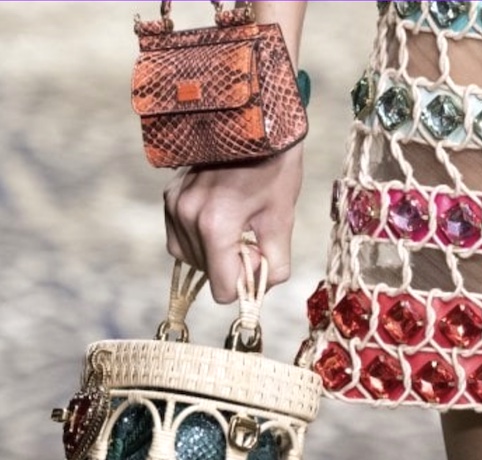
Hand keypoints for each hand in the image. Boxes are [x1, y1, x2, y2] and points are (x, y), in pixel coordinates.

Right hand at [163, 143, 303, 302]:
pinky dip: (200, 239)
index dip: (244, 281)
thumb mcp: (283, 218)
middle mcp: (187, 216)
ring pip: (192, 260)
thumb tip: (260, 290)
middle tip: (250, 230)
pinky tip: (219, 216)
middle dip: (231, 263)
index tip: (257, 253)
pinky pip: (180, 240)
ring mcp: (174, 205)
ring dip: (216, 251)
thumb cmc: (275, 165)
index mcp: (216, 224)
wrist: (253, 117)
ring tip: (236, 219)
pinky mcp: (169, 196)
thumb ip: (275, 265)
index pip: (223, 291)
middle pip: (208, 275)